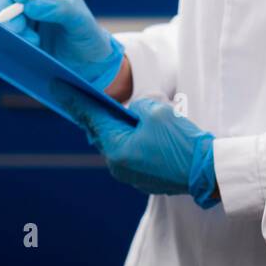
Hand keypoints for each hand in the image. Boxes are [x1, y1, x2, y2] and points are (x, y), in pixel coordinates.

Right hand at [0, 0, 123, 91]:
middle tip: (19, 26)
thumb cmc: (86, 35)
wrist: (83, 62)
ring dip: (10, 25)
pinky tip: (31, 45)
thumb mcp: (81, 21)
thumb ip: (60, 9)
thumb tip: (29, 5)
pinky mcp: (12, 29)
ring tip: (34, 40)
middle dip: (6, 5)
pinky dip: (11, 37)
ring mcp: (18, 10)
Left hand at [52, 81, 218, 208]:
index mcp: (117, 148)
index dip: (75, 100)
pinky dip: (134, 141)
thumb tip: (133, 111)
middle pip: (103, 133)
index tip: (58, 87)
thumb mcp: (158, 112)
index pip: (92, 118)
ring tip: (126, 114)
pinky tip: (145, 132)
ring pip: (119, 144)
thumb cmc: (183, 142)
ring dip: (121, 128)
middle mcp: (118, 165)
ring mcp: (131, 175)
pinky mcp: (145, 178)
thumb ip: (138, 106)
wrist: (207, 172)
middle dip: (99, 114)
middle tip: (88, 97)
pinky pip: (132, 154)